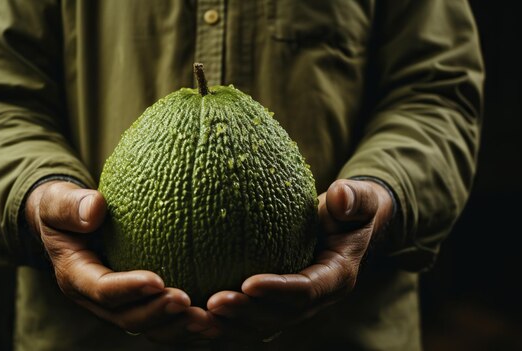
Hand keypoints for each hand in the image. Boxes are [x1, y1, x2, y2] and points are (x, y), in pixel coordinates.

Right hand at [25, 181, 216, 344]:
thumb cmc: (64, 210)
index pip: (103, 289)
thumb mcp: (57, 202)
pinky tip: (218, 320)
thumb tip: (95, 208)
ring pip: (148, 327)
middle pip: (128, 318)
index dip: (130, 289)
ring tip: (210, 321)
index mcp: (76, 277)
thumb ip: (69, 205)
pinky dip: (187, 325)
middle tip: (188, 302)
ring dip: (179, 328)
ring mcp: (117, 306)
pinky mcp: (135, 305)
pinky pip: (162, 322)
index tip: (159, 280)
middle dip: (159, 315)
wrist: (65, 225)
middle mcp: (96, 300)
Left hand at [206, 179, 394, 343]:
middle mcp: (316, 300)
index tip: (248, 282)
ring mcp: (295, 308)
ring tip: (197, 315)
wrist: (345, 230)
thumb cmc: (348, 211)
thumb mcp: (359, 202)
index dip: (278, 290)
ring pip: (260, 326)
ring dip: (229, 324)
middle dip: (246, 313)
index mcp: (336, 278)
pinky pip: (249, 320)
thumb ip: (354, 199)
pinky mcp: (277, 306)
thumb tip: (341, 193)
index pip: (306, 290)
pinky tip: (193, 312)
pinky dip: (224, 321)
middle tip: (213, 303)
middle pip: (279, 316)